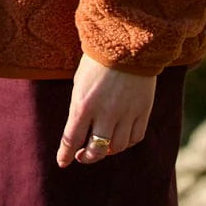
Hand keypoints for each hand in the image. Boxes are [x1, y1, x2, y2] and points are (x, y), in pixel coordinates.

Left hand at [56, 52, 156, 168]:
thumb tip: (79, 132)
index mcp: (84, 104)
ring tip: (102, 145)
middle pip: (96, 150)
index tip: (62, 162)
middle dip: (87, 157)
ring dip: (107, 151)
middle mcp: (105, 112)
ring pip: (117, 147)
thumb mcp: (80, 83)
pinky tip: (120, 138)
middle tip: (82, 155)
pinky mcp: (143, 111)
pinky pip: (135, 137)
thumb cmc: (97, 62)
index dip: (65, 154)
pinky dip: (126, 143)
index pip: (72, 138)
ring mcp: (126, 113)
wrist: (127, 43)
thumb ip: (80, 108)